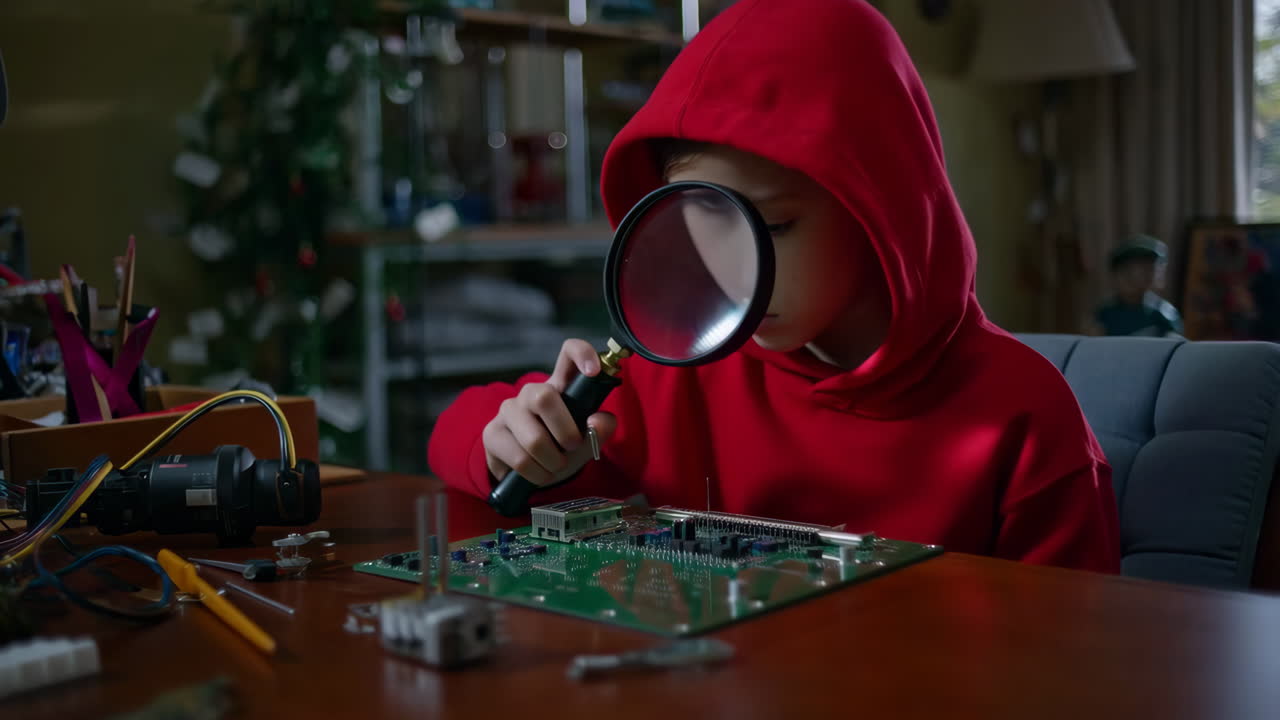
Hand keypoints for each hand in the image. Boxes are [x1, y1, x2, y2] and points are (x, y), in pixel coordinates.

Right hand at [482, 339, 617, 485]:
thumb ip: (600, 429)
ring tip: (556, 466)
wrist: (530, 473)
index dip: (582, 354)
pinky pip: (520, 459)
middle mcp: (532, 392)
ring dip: (553, 462)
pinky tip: (539, 473)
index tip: (594, 372)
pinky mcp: (492, 433)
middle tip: (572, 447)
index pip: (568, 352)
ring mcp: (509, 411)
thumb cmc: (561, 448)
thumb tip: (597, 421)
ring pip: (533, 439)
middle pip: (544, 397)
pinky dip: (538, 474)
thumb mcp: (587, 440)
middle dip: (565, 431)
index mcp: (560, 386)